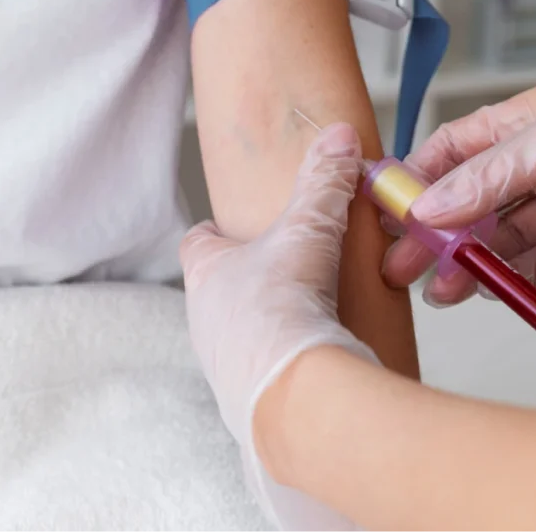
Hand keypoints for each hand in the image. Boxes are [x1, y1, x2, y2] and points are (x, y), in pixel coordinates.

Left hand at [180, 123, 376, 531]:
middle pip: (217, 289)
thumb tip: (338, 136)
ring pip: (236, 333)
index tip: (238, 227)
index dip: (217, 232)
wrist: (287, 392)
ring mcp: (221, 363)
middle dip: (248, 280)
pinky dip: (281, 363)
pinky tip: (312, 358)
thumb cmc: (280, 306)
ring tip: (306, 316)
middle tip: (286, 270)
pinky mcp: (247, 399)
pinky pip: (260, 372)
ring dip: (264, 324)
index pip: (196, 242)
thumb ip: (323, 182)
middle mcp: (203, 320)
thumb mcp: (307, 230)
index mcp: (204, 273)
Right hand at [383, 71, 535, 304]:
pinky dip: (514, 282)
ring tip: (441, 291)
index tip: (384, 210)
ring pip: (500, 241)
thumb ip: (490, 176)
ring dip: (469, 266)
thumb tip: (431, 205)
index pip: (451, 152)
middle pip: (469, 204)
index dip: (416, 179)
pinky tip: (489, 293)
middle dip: (434, 235)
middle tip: (402, 266)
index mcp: (521, 126)